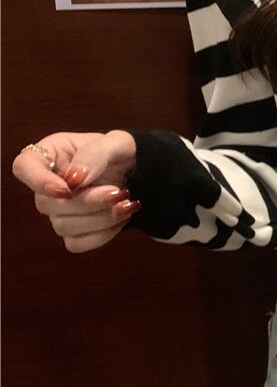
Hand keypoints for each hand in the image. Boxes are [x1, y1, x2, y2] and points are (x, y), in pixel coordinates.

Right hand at [12, 130, 138, 252]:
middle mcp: (50, 184)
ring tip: (128, 203)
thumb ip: (95, 154)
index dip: (38, 180)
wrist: (143, 175)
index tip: (68, 188)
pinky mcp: (74, 232)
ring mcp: (59, 211)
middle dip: (87, 202)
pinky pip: (77, 243)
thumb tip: (74, 178)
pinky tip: (122, 218)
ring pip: (63, 226)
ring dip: (100, 218)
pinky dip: (103, 234)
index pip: (24, 167)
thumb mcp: (118, 143)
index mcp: (52, 154)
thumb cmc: (125, 154)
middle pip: (46, 203)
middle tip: (118, 192)